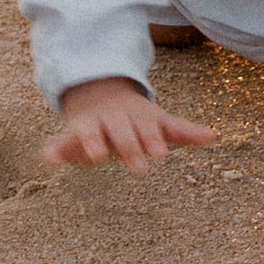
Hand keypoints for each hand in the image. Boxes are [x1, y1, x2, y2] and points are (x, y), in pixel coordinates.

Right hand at [45, 79, 218, 173]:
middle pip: (122, 134)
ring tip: (94, 157)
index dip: (152, 140)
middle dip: (130, 148)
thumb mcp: (159, 122)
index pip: (147, 130)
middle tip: (140, 169)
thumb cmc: (136, 118)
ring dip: (92, 144)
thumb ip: (184, 131)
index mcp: (137, 119)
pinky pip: (61, 142)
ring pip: (92, 133)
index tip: (161, 154)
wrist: (101, 94)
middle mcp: (115, 121)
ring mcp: (93, 126)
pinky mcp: (72, 135)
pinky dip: (54, 150)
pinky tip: (48, 159)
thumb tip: (214, 136)